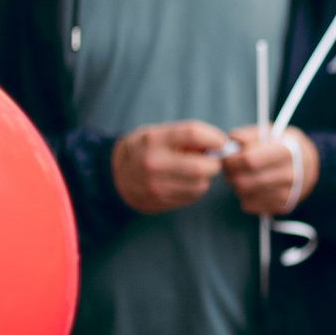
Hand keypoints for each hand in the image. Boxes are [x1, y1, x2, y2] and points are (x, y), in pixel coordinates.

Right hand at [112, 120, 227, 213]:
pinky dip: (196, 188)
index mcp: (154, 140)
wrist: (114, 175)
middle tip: (213, 160)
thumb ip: (185, 137)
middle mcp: (154, 163)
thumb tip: (219, 144)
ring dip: (205, 177)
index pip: (193, 133)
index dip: (214, 138)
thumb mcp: (157, 134)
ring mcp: (156, 185)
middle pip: (201, 166)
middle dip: (214, 163)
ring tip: (196, 170)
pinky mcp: (160, 201)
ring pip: (200, 184)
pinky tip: (186, 182)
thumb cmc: (143, 150)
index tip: (221, 142)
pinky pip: (192, 196)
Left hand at [222, 125, 316, 215]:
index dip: (231, 160)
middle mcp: (289, 175)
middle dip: (229, 174)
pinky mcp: (282, 207)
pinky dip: (244, 196)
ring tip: (242, 175)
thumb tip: (232, 139)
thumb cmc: (286, 146)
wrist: (310, 166)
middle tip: (230, 167)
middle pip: (244, 181)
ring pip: (243, 194)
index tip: (227, 157)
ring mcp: (286, 194)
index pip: (250, 160)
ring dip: (236, 185)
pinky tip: (252, 186)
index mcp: (286, 152)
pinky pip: (249, 205)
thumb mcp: (273, 132)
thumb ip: (250, 134)